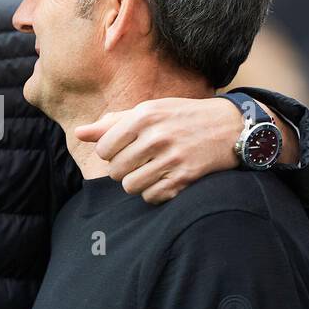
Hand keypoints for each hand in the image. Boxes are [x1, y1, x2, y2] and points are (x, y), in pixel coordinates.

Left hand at [73, 97, 243, 204]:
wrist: (229, 127)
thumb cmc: (182, 117)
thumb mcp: (149, 111)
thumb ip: (112, 123)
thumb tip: (79, 133)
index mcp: (144, 116)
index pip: (104, 149)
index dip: (110, 153)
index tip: (124, 149)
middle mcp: (156, 137)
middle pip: (115, 171)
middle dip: (123, 169)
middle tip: (140, 160)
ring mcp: (171, 159)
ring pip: (131, 186)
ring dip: (137, 182)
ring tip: (150, 170)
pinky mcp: (184, 178)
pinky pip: (151, 197)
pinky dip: (153, 192)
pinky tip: (164, 178)